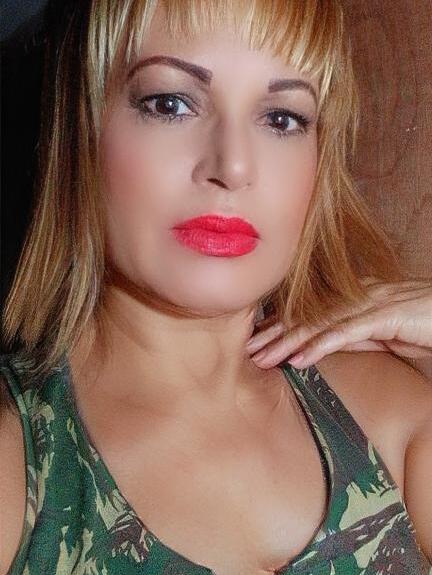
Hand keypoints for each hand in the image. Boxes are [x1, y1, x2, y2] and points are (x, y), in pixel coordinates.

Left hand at [246, 278, 431, 368]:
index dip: (281, 326)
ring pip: (319, 323)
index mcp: (354, 297)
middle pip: (307, 316)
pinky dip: (319, 346)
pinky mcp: (384, 315)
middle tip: (249, 351)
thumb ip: (352, 336)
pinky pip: (344, 332)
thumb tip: (322, 346)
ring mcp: (368, 303)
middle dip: (275, 334)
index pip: (310, 312)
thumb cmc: (425, 323)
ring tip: (264, 358)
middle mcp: (356, 296)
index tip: (258, 341)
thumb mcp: (381, 334)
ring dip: (288, 342)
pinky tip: (298, 360)